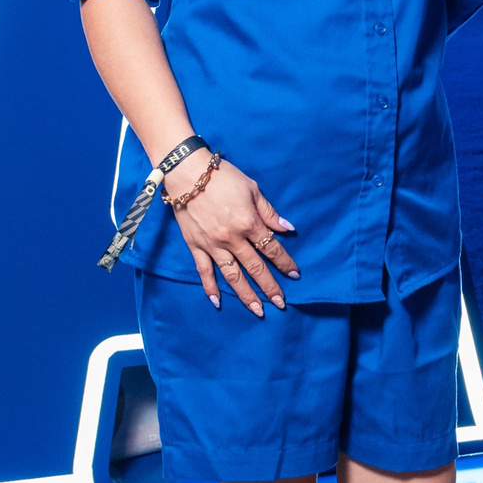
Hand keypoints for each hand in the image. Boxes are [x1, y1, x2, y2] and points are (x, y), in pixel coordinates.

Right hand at [169, 156, 297, 313]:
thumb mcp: (252, 189)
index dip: (285, 263)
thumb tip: (288, 228)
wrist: (187, 172)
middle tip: (281, 303)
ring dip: (246, 295)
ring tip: (258, 310)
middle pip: (255, 267)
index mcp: (249, 223)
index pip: (271, 248)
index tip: (295, 275)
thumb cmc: (223, 176)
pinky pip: (204, 271)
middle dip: (270, 287)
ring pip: (232, 275)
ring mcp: (213, 244)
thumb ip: (269, 212)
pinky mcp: (195, 245)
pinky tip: (218, 302)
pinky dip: (210, 288)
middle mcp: (232, 238)